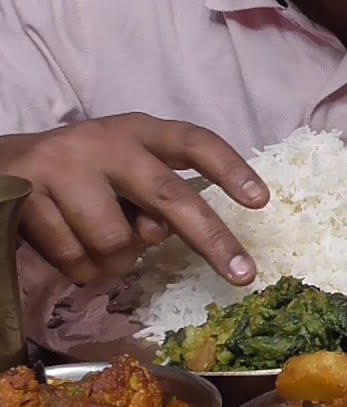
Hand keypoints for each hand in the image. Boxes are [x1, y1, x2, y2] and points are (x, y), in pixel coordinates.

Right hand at [0, 113, 268, 285]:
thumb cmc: (81, 175)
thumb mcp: (123, 172)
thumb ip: (154, 196)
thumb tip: (167, 233)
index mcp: (138, 130)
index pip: (193, 141)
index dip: (229, 169)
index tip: (260, 200)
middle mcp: (104, 142)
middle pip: (168, 197)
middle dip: (212, 240)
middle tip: (244, 276)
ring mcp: (61, 168)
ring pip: (117, 242)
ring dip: (117, 260)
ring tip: (99, 242)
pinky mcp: (26, 199)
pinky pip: (75, 259)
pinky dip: (80, 268)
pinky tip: (68, 246)